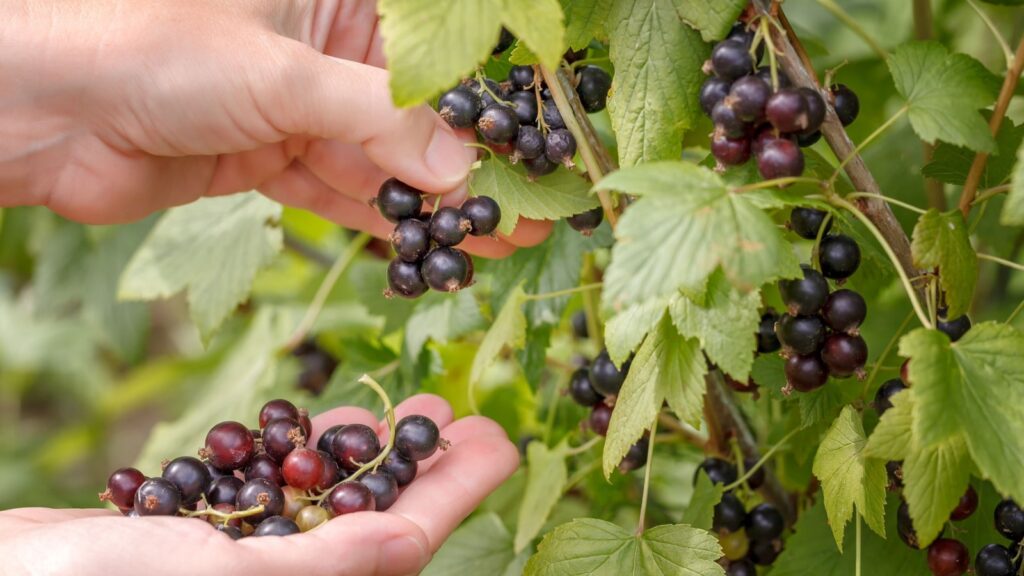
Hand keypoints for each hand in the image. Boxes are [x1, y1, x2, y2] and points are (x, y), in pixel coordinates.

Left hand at [0, 1, 550, 256]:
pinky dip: (386, 224)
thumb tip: (465, 169)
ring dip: (442, 205)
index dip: (496, 98)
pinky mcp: (272, 158)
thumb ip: (380, 121)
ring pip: (388, 161)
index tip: (545, 142)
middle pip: (421, 113)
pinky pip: (344, 194)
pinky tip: (434, 250)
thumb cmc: (153, 48)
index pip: (439, 49)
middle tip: (540, 208)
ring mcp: (299, 106)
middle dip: (479, 165)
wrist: (45, 112)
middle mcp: (324, 48)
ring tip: (506, 241)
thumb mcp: (282, 74)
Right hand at [0, 395, 518, 575]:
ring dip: (369, 450)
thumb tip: (406, 537)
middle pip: (376, 512)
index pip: (404, 537)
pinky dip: (301, 451)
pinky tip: (319, 423)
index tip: (502, 439)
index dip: (459, 488)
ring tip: (409, 407)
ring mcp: (244, 553)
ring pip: (328, 495)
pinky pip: (272, 486)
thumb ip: (324, 564)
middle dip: (422, 463)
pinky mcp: (201, 531)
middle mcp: (283, 575)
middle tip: (460, 413)